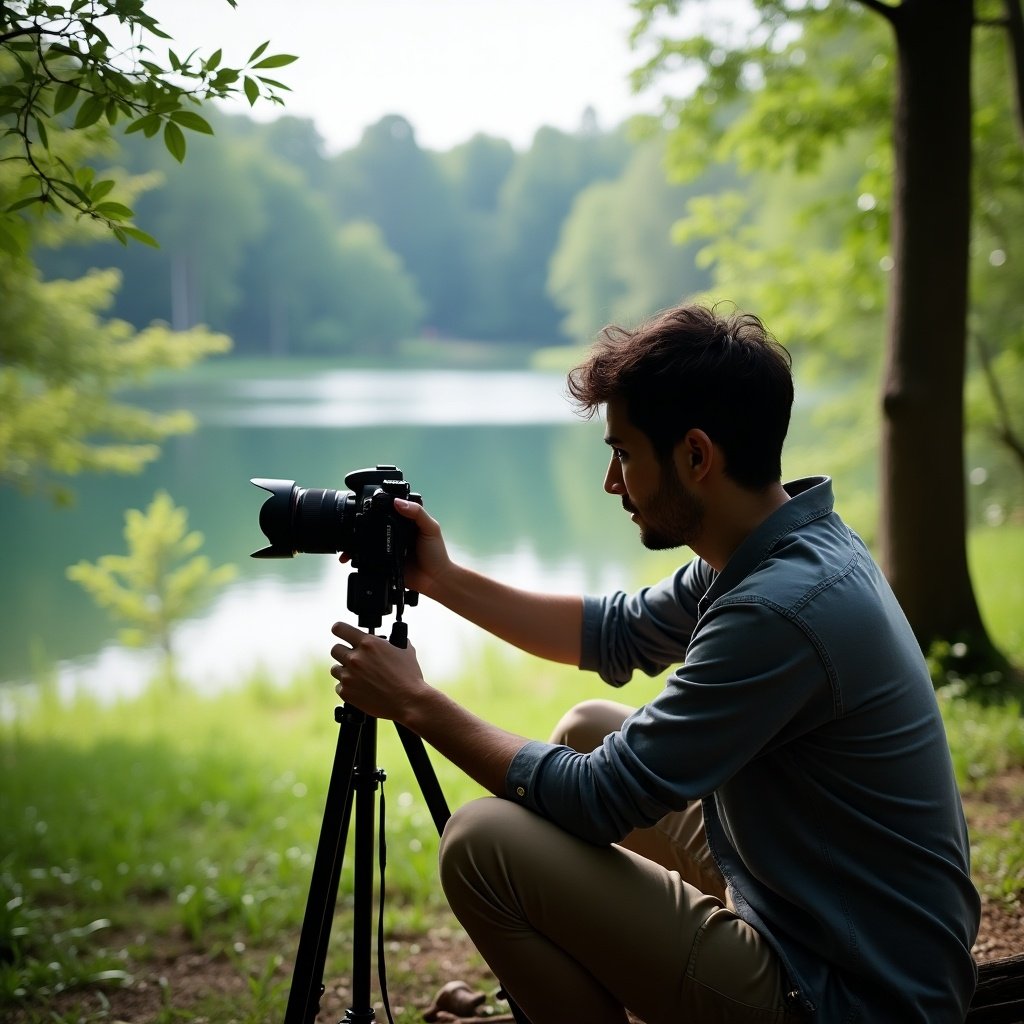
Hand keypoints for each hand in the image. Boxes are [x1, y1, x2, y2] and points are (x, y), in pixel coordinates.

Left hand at [330, 620, 427, 721]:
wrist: (408, 701)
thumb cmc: (408, 676)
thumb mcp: (404, 649)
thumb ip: (392, 641)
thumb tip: (389, 640)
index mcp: (368, 643)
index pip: (340, 628)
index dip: (339, 629)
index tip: (339, 631)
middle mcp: (355, 658)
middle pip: (335, 649)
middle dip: (344, 652)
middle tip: (354, 658)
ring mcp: (348, 676)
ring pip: (335, 669)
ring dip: (344, 670)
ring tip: (358, 675)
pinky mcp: (346, 693)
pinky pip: (339, 686)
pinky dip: (347, 687)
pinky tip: (360, 688)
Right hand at [337, 498, 451, 598]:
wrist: (434, 580)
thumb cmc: (436, 553)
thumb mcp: (430, 528)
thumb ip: (417, 513)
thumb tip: (397, 502)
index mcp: (405, 523)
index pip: (389, 511)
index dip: (379, 507)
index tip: (366, 503)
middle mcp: (395, 534)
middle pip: (375, 525)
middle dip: (363, 524)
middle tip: (353, 522)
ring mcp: (388, 548)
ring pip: (368, 541)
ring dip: (357, 540)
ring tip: (348, 539)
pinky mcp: (383, 563)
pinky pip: (368, 558)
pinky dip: (358, 556)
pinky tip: (352, 554)